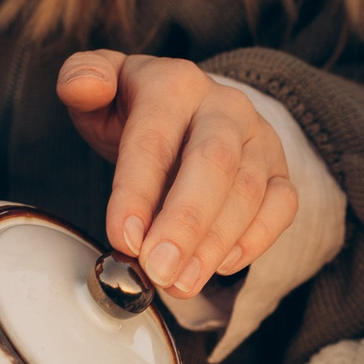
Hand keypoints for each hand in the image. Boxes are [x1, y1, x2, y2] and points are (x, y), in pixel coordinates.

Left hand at [57, 52, 298, 297]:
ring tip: (180, 283)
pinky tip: (220, 266)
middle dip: (185, 224)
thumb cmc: (136, 109)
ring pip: (247, 191)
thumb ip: (81, 80)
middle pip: (214, 164)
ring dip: (213, 245)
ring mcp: (258, 138)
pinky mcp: (279, 169)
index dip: (137, 193)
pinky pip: (281, 206)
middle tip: (158, 270)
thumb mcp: (100, 87)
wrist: (188, 109)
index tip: (123, 239)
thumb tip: (84, 86)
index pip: (155, 140)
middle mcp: (224, 106)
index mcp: (174, 84)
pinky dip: (255, 241)